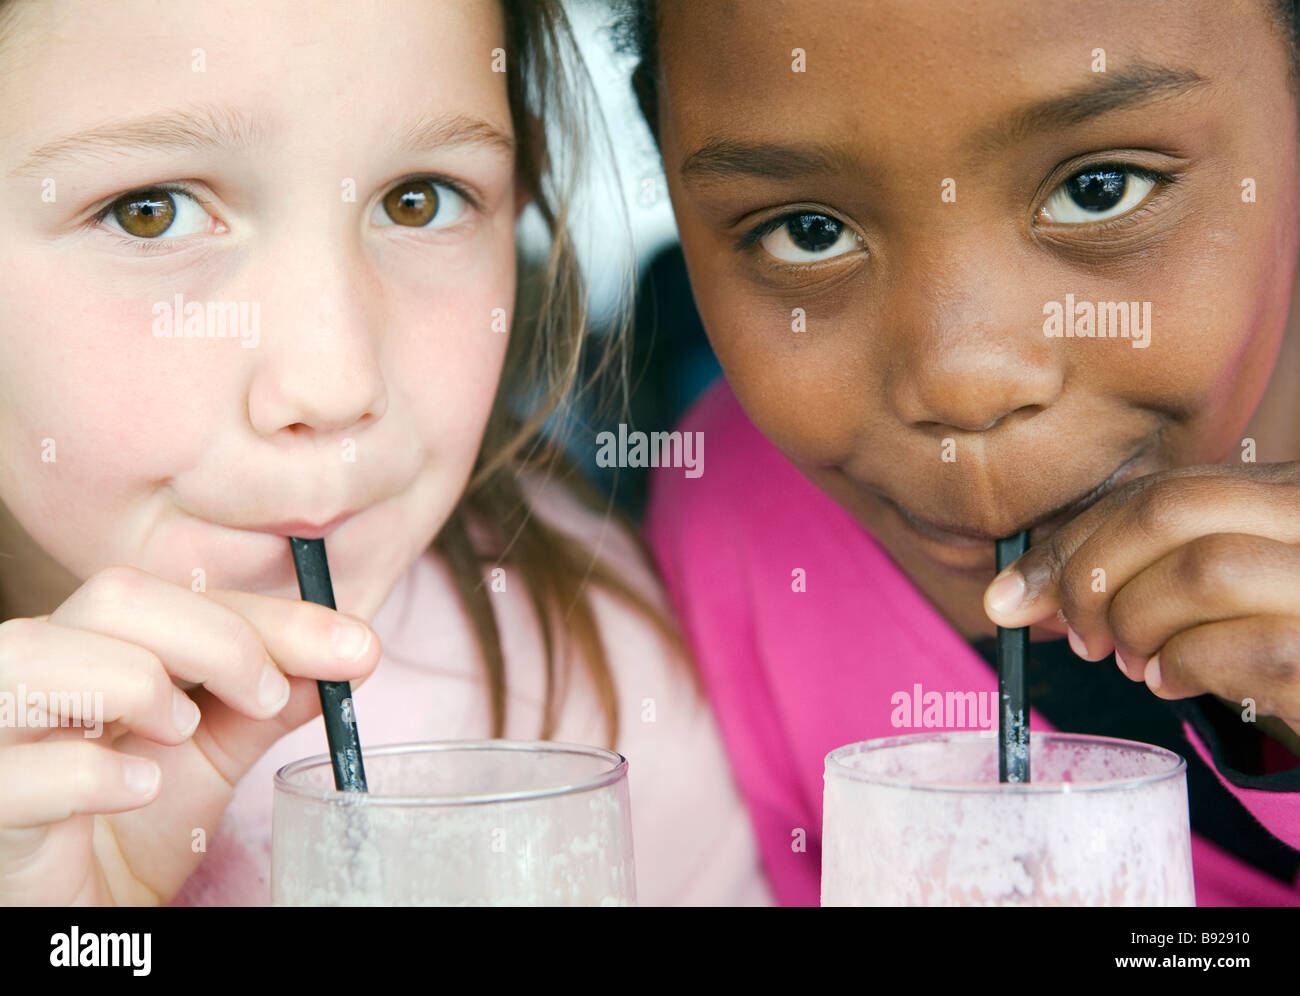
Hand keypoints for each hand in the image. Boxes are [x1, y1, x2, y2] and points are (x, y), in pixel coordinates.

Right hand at [0, 565, 379, 904]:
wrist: (82, 912)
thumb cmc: (135, 824)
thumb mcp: (217, 752)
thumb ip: (270, 699)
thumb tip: (351, 654)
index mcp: (98, 642)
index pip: (180, 593)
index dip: (273, 615)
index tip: (354, 649)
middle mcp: (39, 669)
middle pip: (113, 598)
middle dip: (214, 639)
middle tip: (269, 697)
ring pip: (37, 654)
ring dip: (136, 682)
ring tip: (184, 733)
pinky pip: (18, 769)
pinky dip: (90, 771)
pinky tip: (142, 788)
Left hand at [983, 462, 1299, 738]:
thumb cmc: (1278, 632)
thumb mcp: (1221, 585)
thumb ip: (1138, 569)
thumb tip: (1015, 595)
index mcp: (1286, 491)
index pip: (1161, 490)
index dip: (1074, 539)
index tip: (1014, 591)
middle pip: (1172, 512)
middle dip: (1093, 573)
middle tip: (1074, 632)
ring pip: (1201, 572)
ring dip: (1137, 623)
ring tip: (1131, 658)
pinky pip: (1236, 648)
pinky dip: (1181, 667)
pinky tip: (1172, 679)